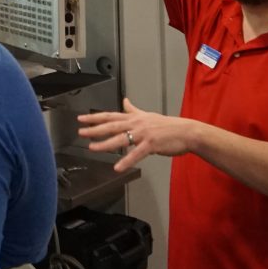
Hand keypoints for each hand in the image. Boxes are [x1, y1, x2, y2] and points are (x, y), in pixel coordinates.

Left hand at [77, 98, 199, 171]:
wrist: (186, 132)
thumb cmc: (167, 126)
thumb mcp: (147, 115)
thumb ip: (133, 110)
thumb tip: (124, 101)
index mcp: (134, 118)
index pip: (110, 116)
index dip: (94, 117)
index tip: (81, 119)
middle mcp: (136, 124)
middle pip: (111, 126)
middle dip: (94, 129)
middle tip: (80, 132)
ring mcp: (143, 134)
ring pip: (120, 139)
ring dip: (105, 144)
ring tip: (92, 148)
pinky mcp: (151, 145)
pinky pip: (136, 154)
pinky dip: (126, 161)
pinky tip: (117, 167)